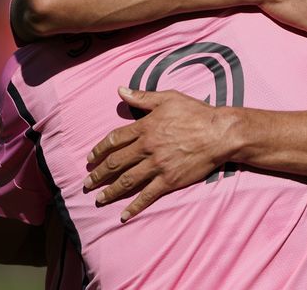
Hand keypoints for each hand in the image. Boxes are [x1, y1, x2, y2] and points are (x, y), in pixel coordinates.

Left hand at [84, 87, 232, 221]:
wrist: (219, 133)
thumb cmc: (196, 113)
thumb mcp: (168, 98)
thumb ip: (142, 97)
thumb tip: (120, 90)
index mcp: (145, 127)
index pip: (114, 140)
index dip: (99, 150)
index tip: (90, 159)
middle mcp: (147, 147)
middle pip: (115, 163)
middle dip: (98, 174)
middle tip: (87, 183)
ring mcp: (157, 165)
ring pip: (127, 180)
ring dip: (110, 191)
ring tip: (99, 198)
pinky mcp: (169, 180)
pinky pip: (147, 195)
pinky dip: (134, 206)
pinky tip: (124, 214)